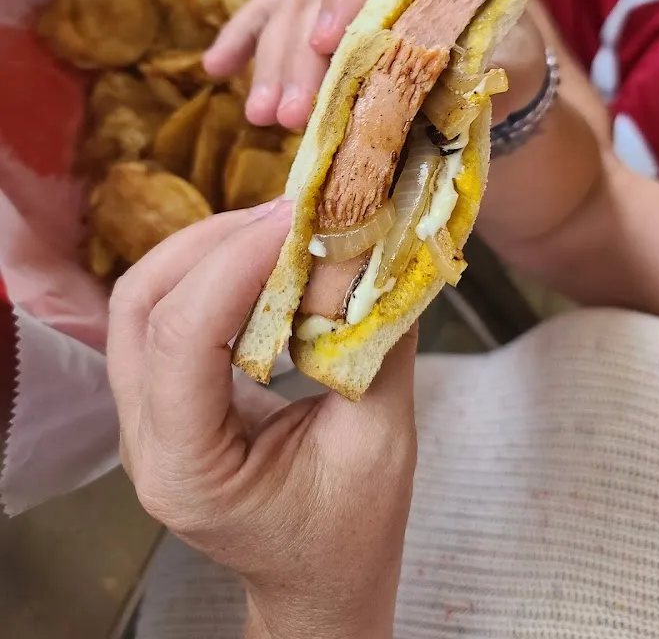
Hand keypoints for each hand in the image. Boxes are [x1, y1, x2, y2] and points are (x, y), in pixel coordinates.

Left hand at [107, 199, 416, 638]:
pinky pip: (163, 314)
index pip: (181, 340)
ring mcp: (142, 419)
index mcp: (189, 470)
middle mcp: (144, 442)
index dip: (234, 264)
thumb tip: (383, 253)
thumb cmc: (350, 536)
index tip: (295, 220)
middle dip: (213, 242)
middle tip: (288, 212)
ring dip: (204, 249)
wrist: (318, 584)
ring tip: (276, 225)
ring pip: (139, 301)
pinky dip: (207, 271)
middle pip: (140, 306)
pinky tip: (259, 257)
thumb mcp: (383, 443)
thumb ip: (379, 345)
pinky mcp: (160, 397)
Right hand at [204, 0, 546, 130]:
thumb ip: (479, 44)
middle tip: (295, 112)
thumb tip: (434, 51)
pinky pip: (267, 21)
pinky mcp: (317, 25)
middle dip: (304, 53)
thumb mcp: (509, 53)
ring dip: (275, 66)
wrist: (498, 94)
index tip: (335, 41)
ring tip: (267, 119)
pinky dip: (241, 43)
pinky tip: (215, 70)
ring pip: (293, 13)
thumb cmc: (505, 63)